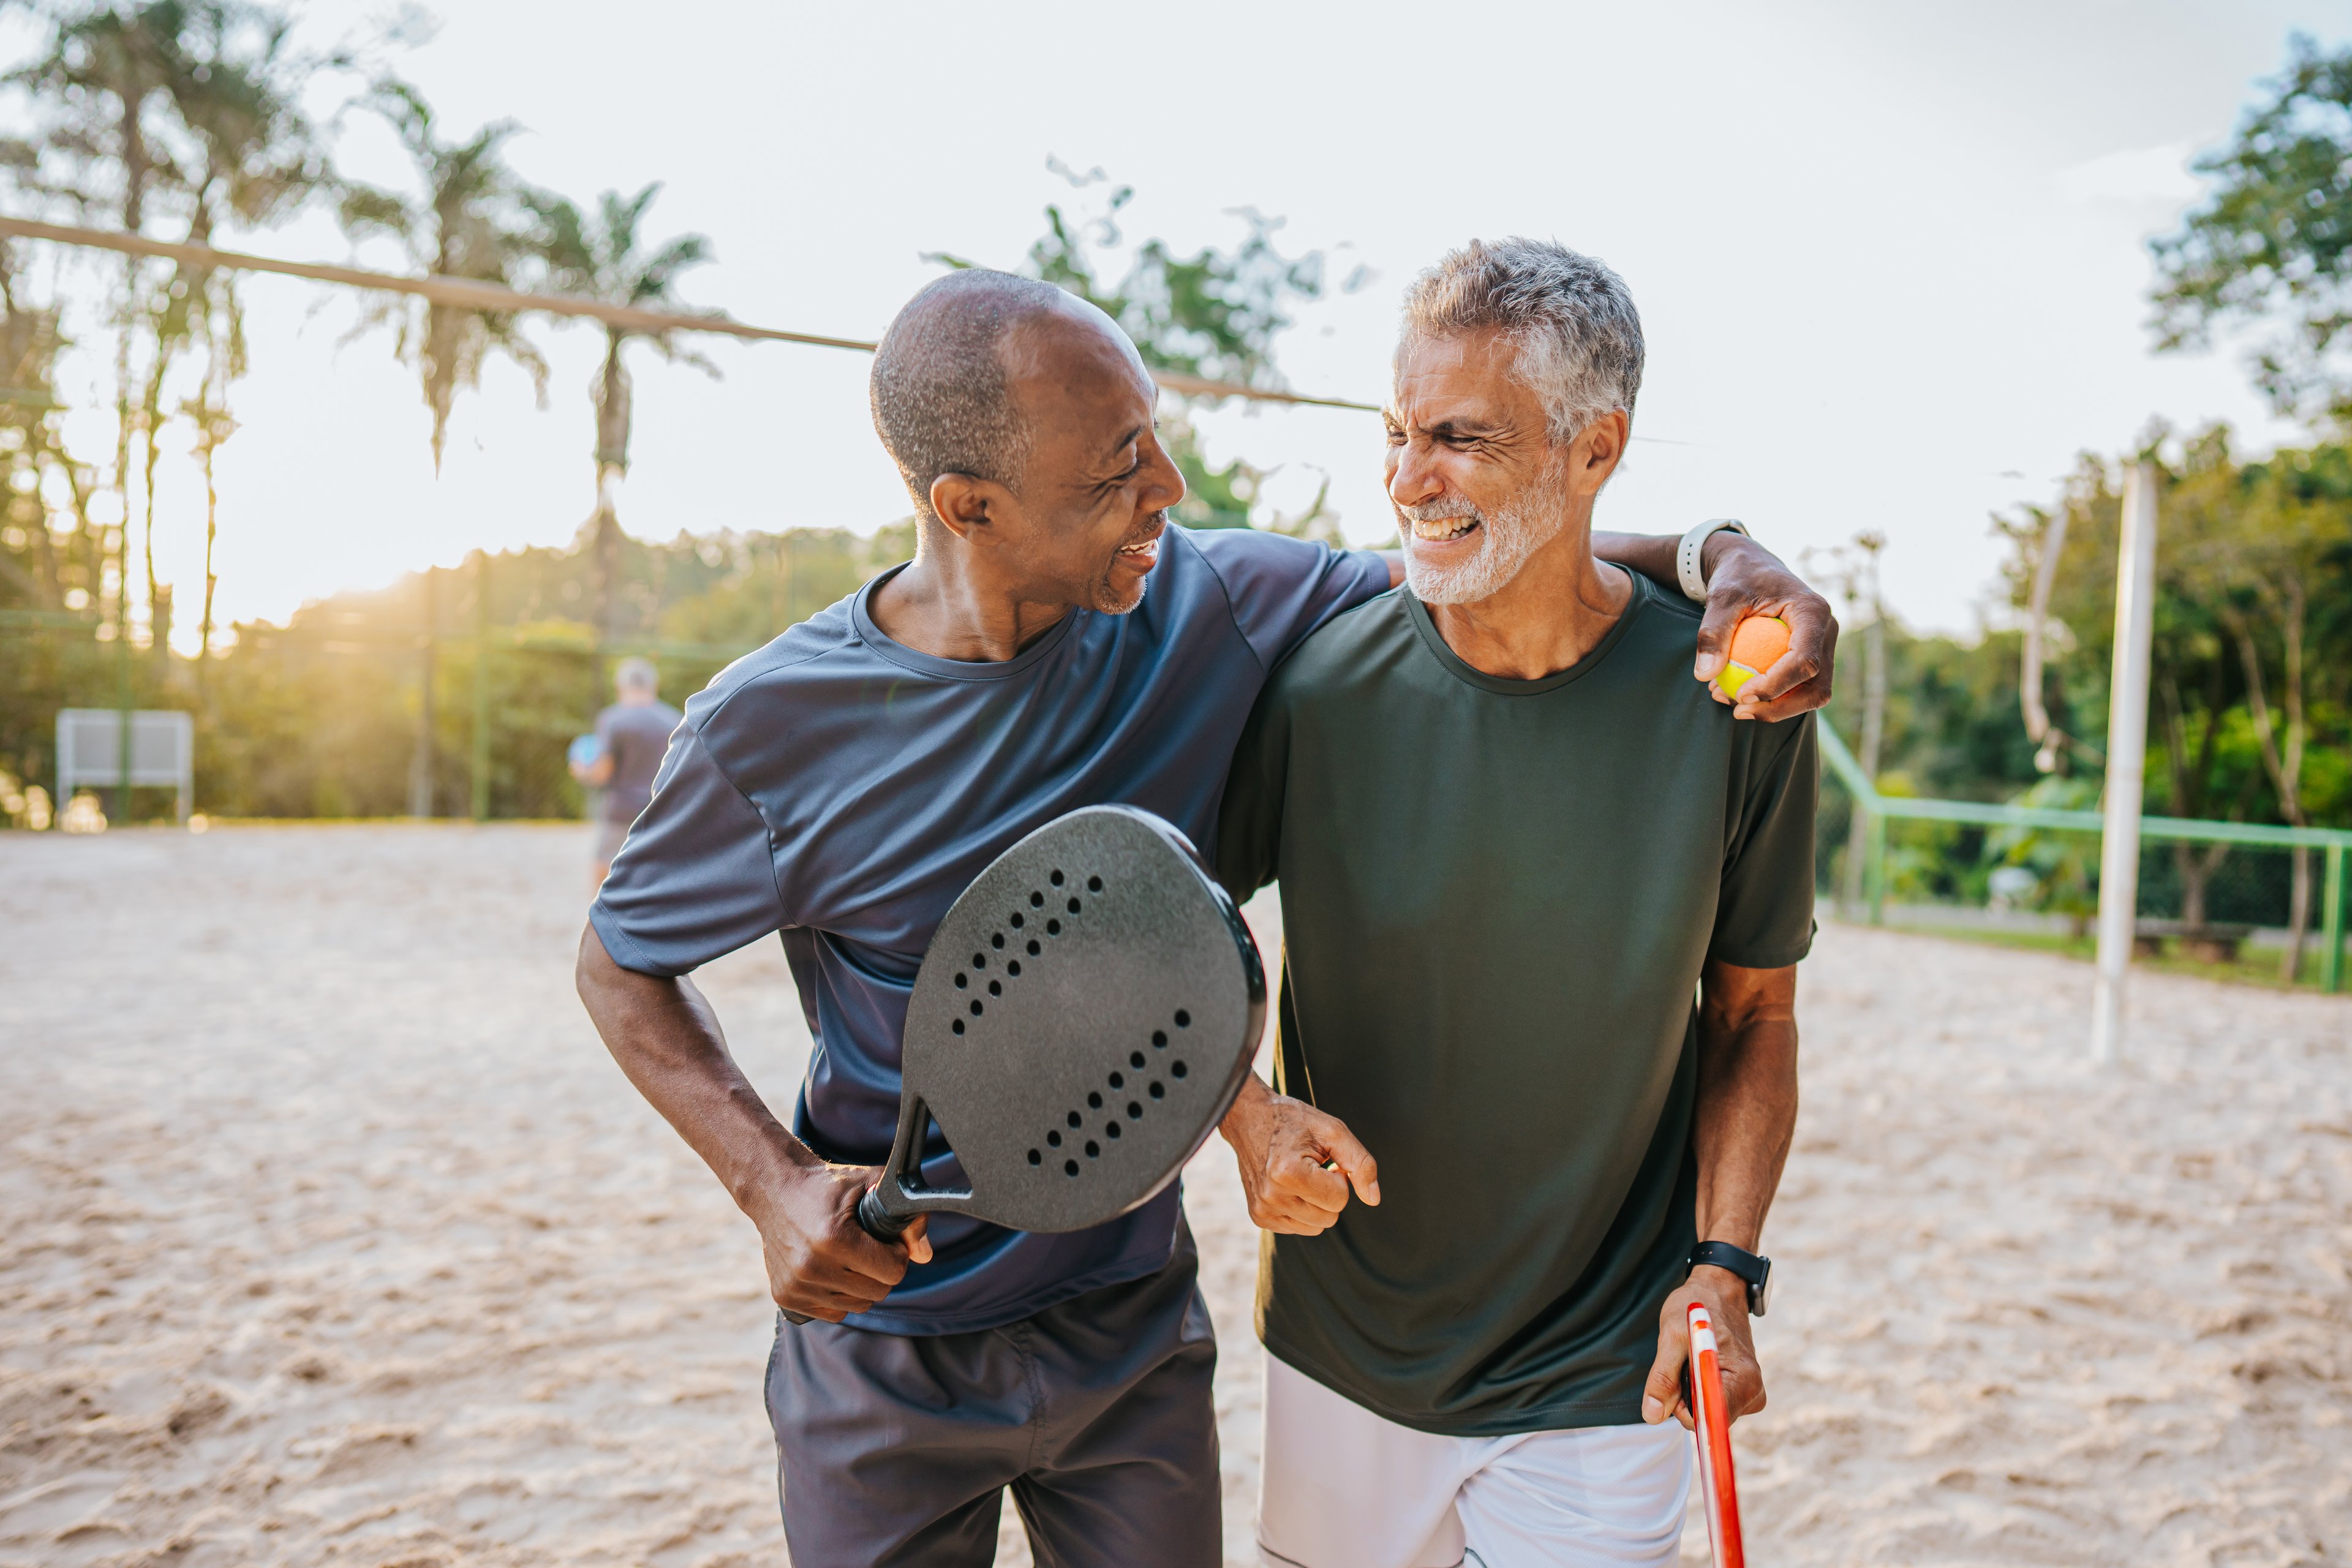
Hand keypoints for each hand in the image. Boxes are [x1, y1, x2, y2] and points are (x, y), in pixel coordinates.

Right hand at [745, 1157, 932, 1322]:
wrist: (774, 1189)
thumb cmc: (827, 1186)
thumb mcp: (871, 1186)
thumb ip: (906, 1218)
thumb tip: (925, 1255)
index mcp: (834, 1239)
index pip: (892, 1272)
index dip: (897, 1255)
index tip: (887, 1241)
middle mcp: (812, 1266)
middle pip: (877, 1292)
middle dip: (882, 1271)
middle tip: (870, 1249)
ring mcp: (796, 1285)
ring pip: (857, 1305)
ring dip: (862, 1285)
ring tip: (851, 1258)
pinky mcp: (785, 1297)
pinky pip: (833, 1312)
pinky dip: (841, 1296)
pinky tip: (834, 1271)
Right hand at [1218, 1075, 1379, 1233]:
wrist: (1249, 1118)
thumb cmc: (1295, 1122)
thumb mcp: (1333, 1131)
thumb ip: (1360, 1163)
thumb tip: (1373, 1199)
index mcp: (1288, 1173)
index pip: (1340, 1200)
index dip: (1340, 1176)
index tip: (1324, 1159)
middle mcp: (1271, 1196)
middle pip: (1329, 1218)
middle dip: (1330, 1193)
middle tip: (1314, 1167)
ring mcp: (1262, 1210)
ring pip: (1316, 1228)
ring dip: (1317, 1204)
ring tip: (1302, 1177)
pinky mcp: (1258, 1217)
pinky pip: (1299, 1228)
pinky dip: (1302, 1210)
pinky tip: (1290, 1187)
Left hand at [1642, 1266, 1763, 1429]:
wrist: (1718, 1290)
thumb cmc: (1697, 1308)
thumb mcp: (1672, 1337)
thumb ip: (1663, 1378)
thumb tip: (1653, 1416)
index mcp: (1742, 1381)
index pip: (1710, 1421)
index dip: (1684, 1409)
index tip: (1676, 1382)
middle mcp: (1753, 1392)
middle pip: (1709, 1418)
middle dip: (1687, 1398)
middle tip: (1682, 1362)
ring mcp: (1750, 1393)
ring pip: (1709, 1410)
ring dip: (1692, 1390)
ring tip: (1692, 1357)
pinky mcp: (1744, 1390)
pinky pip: (1714, 1401)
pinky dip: (1700, 1387)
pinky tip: (1699, 1363)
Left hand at [1693, 533, 1837, 721]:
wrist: (1750, 567)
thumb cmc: (1737, 577)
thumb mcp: (1721, 597)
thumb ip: (1713, 632)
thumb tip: (1705, 674)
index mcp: (1813, 612)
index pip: (1805, 660)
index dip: (1776, 685)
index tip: (1741, 695)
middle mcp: (1826, 631)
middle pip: (1816, 686)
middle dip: (1779, 707)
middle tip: (1737, 711)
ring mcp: (1822, 646)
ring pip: (1812, 693)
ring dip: (1775, 708)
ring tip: (1731, 704)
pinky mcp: (1811, 657)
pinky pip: (1799, 688)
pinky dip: (1772, 699)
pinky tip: (1736, 695)